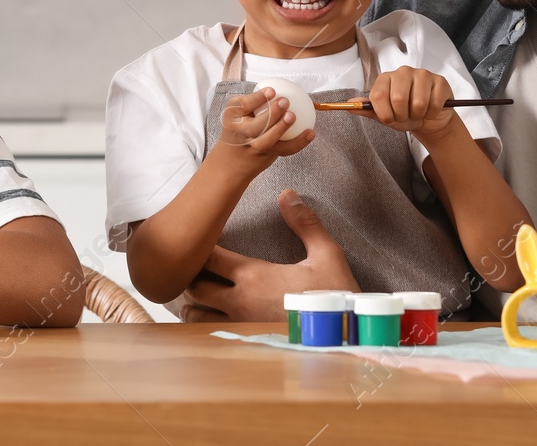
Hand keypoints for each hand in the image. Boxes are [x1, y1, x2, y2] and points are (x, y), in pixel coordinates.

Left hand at [180, 190, 358, 322]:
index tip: (200, 239)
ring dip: (192, 302)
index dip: (199, 247)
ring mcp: (239, 326)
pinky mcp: (245, 343)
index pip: (209, 256)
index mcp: (253, 276)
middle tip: (193, 265)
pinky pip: (209, 334)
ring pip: (195, 315)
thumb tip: (287, 193)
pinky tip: (206, 317)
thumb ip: (304, 222)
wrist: (346, 337)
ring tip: (197, 292)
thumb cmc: (336, 295)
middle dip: (191, 274)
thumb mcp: (326, 254)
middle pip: (194, 285)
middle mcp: (239, 302)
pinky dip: (200, 324)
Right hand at [212, 85, 315, 175]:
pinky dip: (298, 142)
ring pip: (267, 140)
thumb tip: (282, 86)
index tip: (272, 90)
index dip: (257, 98)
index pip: (243, 105)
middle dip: (271, 114)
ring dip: (281, 128)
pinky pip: (283, 150)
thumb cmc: (238, 128)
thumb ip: (254, 102)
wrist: (231, 161)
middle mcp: (241, 132)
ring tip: (292, 116)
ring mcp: (253, 146)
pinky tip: (310, 133)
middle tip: (285, 101)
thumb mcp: (237, 113)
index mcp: (232, 116)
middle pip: (255, 126)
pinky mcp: (266, 155)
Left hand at [359, 66, 455, 142]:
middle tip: (405, 116)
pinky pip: (434, 103)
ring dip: (417, 115)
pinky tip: (430, 110)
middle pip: (398, 98)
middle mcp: (403, 72)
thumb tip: (350, 104)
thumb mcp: (384, 115)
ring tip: (417, 113)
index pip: (378, 95)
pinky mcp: (439, 81)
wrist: (428, 120)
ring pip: (418, 103)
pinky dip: (431, 113)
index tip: (389, 118)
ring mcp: (422, 74)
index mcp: (386, 78)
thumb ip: (367, 109)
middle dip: (402, 115)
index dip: (384, 113)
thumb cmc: (404, 114)